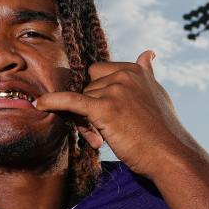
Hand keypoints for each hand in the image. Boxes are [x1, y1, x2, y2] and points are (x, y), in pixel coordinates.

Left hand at [35, 51, 199, 177]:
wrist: (169, 155)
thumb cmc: (162, 130)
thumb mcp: (157, 94)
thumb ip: (147, 74)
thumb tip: (148, 53)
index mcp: (134, 70)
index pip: (98, 73)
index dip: (96, 92)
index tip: (102, 109)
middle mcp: (123, 75)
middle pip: (86, 86)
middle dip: (88, 104)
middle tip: (100, 126)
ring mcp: (114, 90)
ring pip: (80, 100)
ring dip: (83, 118)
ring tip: (103, 136)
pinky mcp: (104, 109)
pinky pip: (71, 101)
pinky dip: (53, 102)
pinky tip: (39, 104)